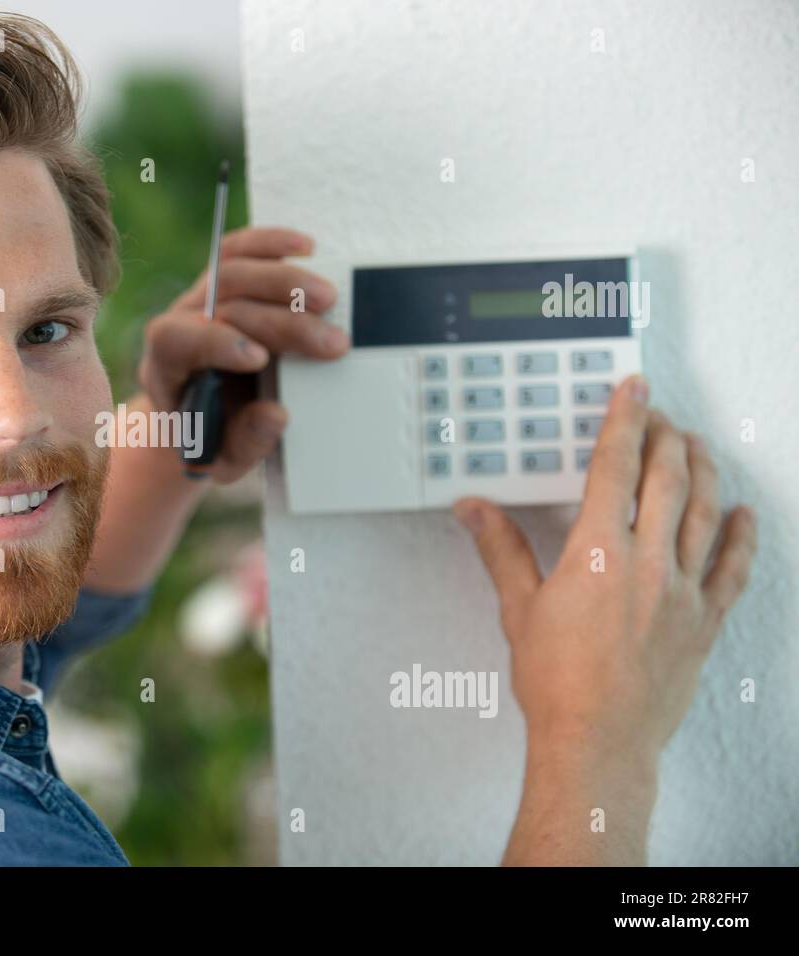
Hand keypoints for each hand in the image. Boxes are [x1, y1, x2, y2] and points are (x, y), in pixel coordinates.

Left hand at [136, 226, 348, 482]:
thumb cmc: (211, 436)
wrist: (198, 412)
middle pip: (222, 304)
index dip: (216, 343)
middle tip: (332, 342)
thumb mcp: (223, 458)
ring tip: (331, 299)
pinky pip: (239, 250)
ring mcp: (200, 296)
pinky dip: (271, 244)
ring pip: (232, 269)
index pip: (178, 339)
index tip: (259, 359)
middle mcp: (179, 322)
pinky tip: (307, 248)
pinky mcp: (222, 281)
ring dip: (285, 280)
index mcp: (166, 366)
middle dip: (280, 320)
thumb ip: (245, 442)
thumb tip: (276, 414)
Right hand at [453, 374, 757, 765]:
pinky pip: (734, 569)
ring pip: (706, 512)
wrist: (597, 743)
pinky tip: (742, 515)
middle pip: (668, 478)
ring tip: (698, 445)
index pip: (615, 467)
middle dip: (665, 436)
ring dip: (705, 470)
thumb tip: (473, 510)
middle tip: (659, 414)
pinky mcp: (706, 623)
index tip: (633, 390)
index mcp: (598, 553)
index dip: (624, 420)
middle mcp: (648, 564)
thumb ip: (500, 549)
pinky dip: (741, 536)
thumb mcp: (518, 609)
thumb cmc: (556, 684)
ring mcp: (684, 593)